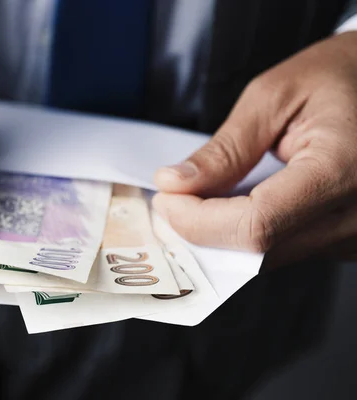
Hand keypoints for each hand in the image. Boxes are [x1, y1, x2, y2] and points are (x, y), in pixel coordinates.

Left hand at [153, 32, 356, 267]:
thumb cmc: (332, 78)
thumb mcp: (270, 98)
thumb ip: (224, 149)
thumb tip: (174, 185)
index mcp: (344, 168)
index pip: (257, 225)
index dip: (199, 221)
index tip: (166, 199)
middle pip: (259, 250)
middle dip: (202, 229)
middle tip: (172, 200)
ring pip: (268, 258)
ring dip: (221, 234)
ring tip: (198, 199)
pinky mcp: (348, 240)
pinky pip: (285, 250)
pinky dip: (247, 233)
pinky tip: (231, 206)